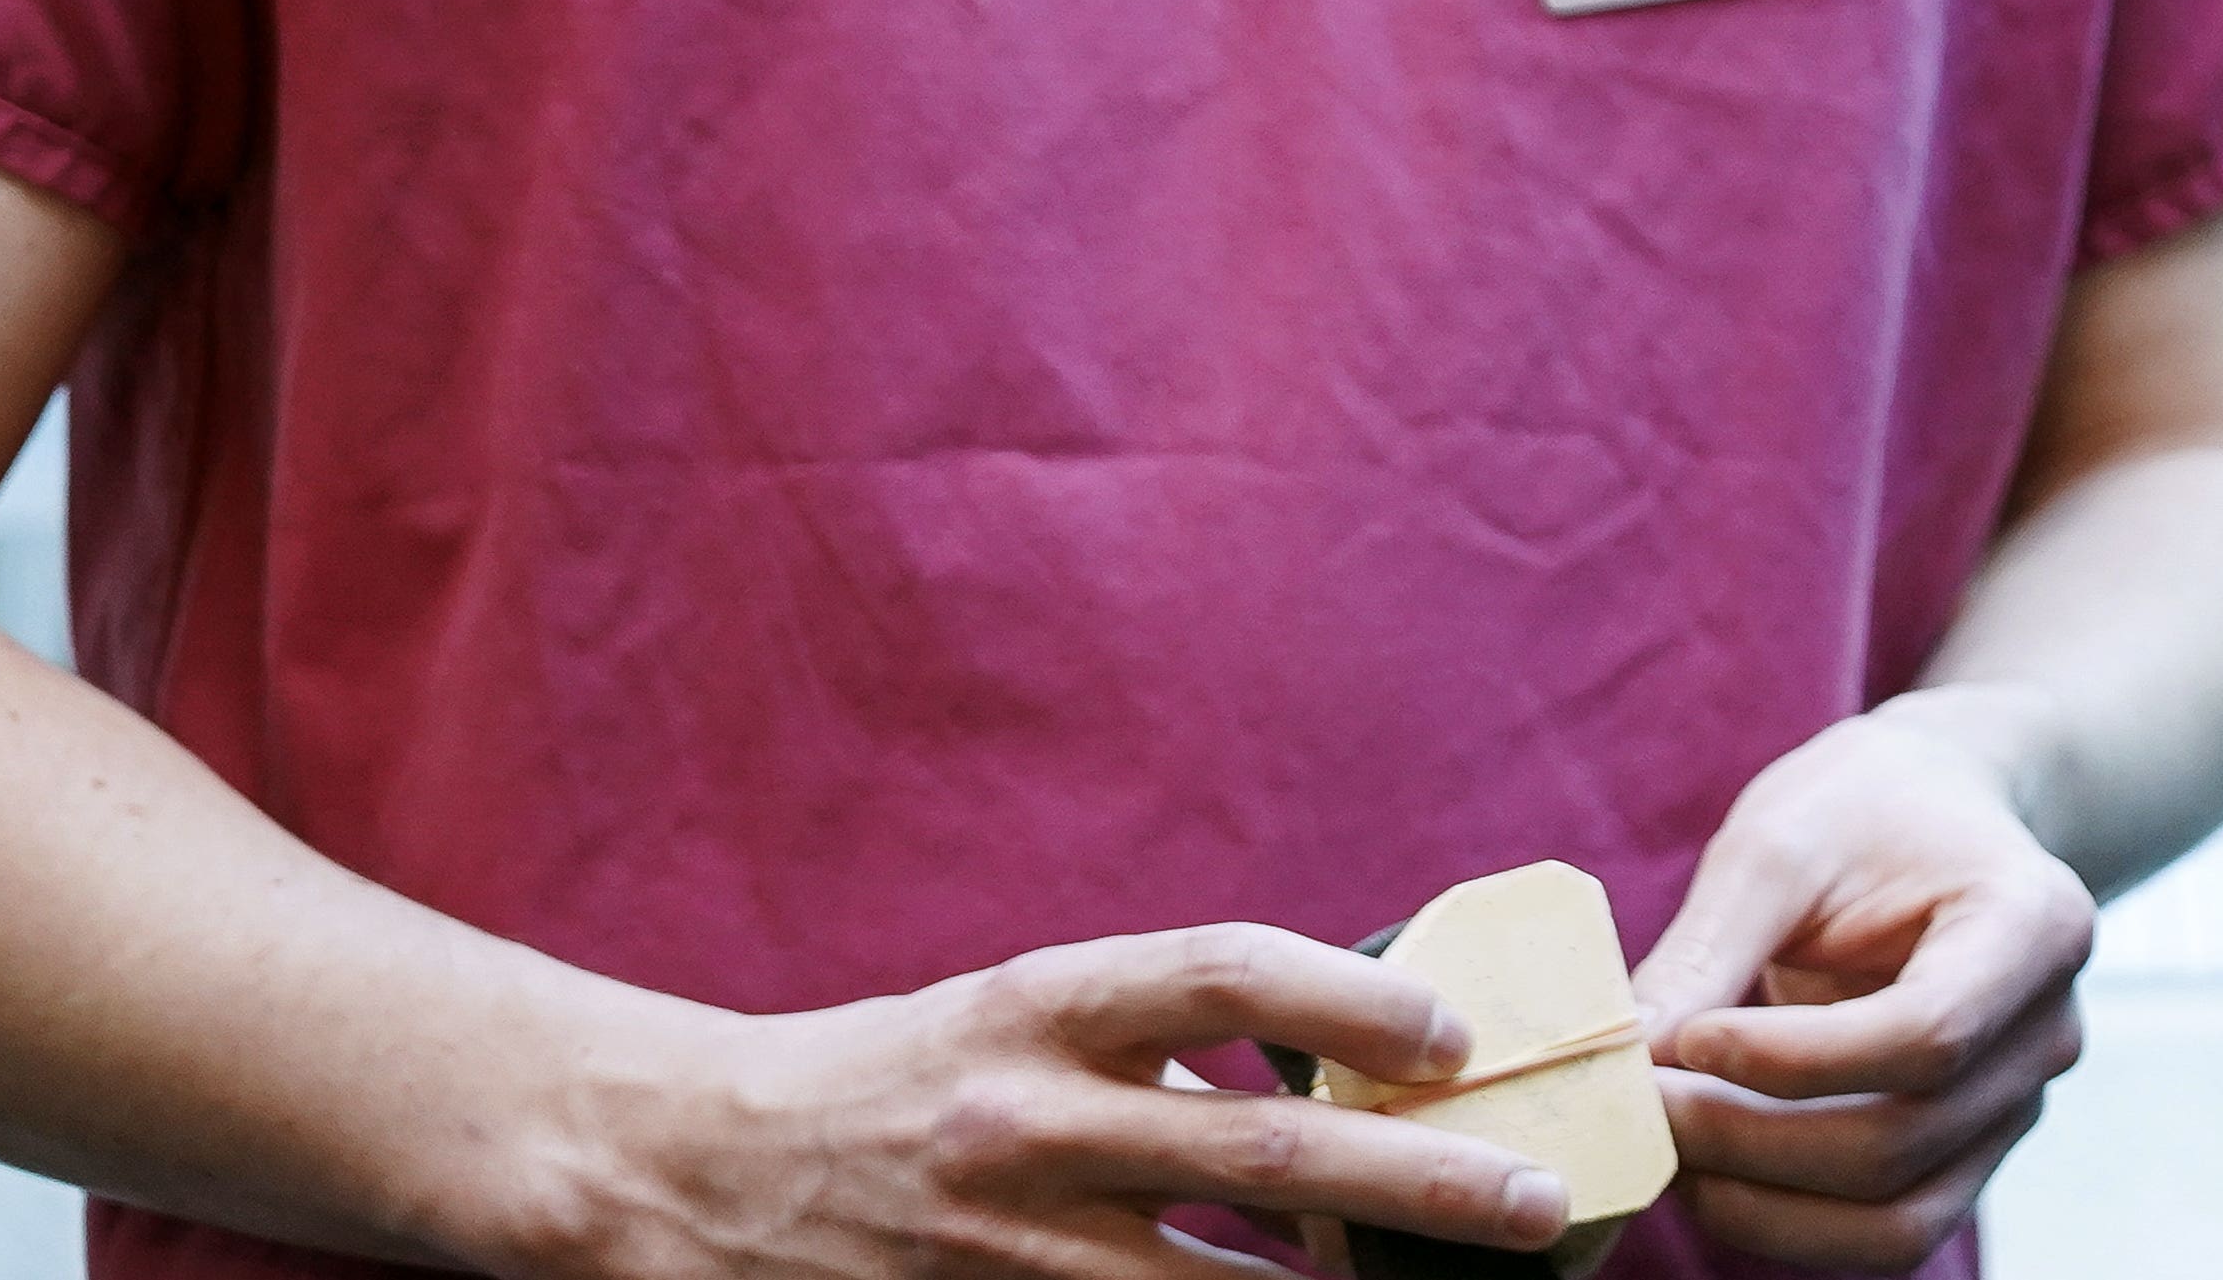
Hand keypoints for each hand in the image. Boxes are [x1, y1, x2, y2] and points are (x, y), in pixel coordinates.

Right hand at [510, 922, 1570, 1276]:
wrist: (686, 1171)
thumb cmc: (898, 1081)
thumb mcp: (1024, 1019)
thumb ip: (1165, 1037)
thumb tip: (1351, 1064)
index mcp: (1045, 1008)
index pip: (1225, 974)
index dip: (1353, 1001)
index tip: (1462, 1033)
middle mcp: (1030, 1122)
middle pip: (1259, 1155)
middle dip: (1417, 1186)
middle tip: (1535, 1201)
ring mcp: (1000, 1248)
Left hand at [1630, 698, 2101, 1273]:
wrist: (1935, 814)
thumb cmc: (1863, 809)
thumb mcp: (1781, 841)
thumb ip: (1709, 946)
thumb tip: (1624, 1056)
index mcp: (2034, 925)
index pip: (1927, 1036)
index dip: (1793, 1061)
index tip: (1687, 1040)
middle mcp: (2046, 1032)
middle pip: (1899, 1141)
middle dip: (1751, 1140)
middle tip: (1641, 1107)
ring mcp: (2016, 1106)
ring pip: (1895, 1219)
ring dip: (1763, 1206)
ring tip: (1669, 1152)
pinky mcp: (1968, 1154)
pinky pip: (1886, 1234)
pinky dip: (1790, 1227)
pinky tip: (1714, 1176)